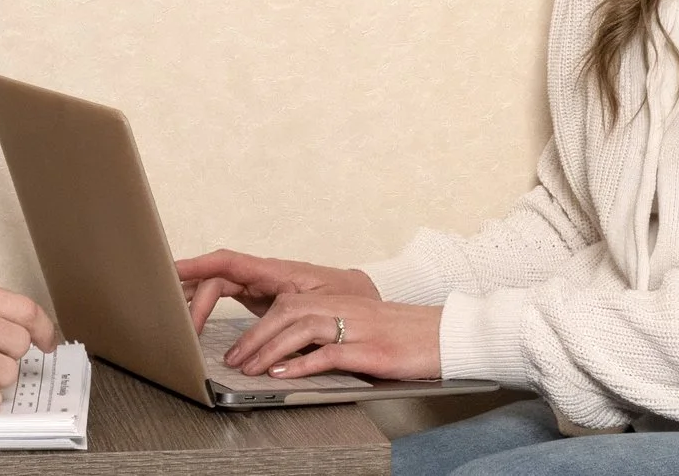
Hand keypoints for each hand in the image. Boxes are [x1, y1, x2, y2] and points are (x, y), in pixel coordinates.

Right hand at [174, 248, 378, 331]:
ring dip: (193, 298)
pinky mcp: (259, 300)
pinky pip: (224, 298)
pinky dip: (205, 306)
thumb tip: (273, 320)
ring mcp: (259, 287)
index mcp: (275, 271)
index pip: (228, 262)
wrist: (362, 302)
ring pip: (216, 287)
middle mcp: (262, 276)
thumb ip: (297, 311)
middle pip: (216, 279)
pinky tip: (191, 317)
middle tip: (174, 320)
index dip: (197, 265)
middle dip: (191, 294)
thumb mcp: (325, 306)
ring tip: (170, 313)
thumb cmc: (347, 299)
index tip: (172, 273)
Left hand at [226, 294, 442, 381]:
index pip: (287, 303)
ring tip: (249, 369)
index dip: (258, 322)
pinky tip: (282, 376)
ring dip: (269, 350)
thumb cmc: (403, 335)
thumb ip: (328, 334)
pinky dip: (301, 364)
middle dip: (255, 336)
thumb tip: (291, 354)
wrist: (444, 335)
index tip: (239, 345)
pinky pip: (328, 353)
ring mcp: (357, 327)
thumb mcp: (360, 328)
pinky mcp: (370, 349)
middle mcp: (344, 308)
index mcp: (339, 301)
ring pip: (301, 329)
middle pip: (287, 312)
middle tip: (234, 360)